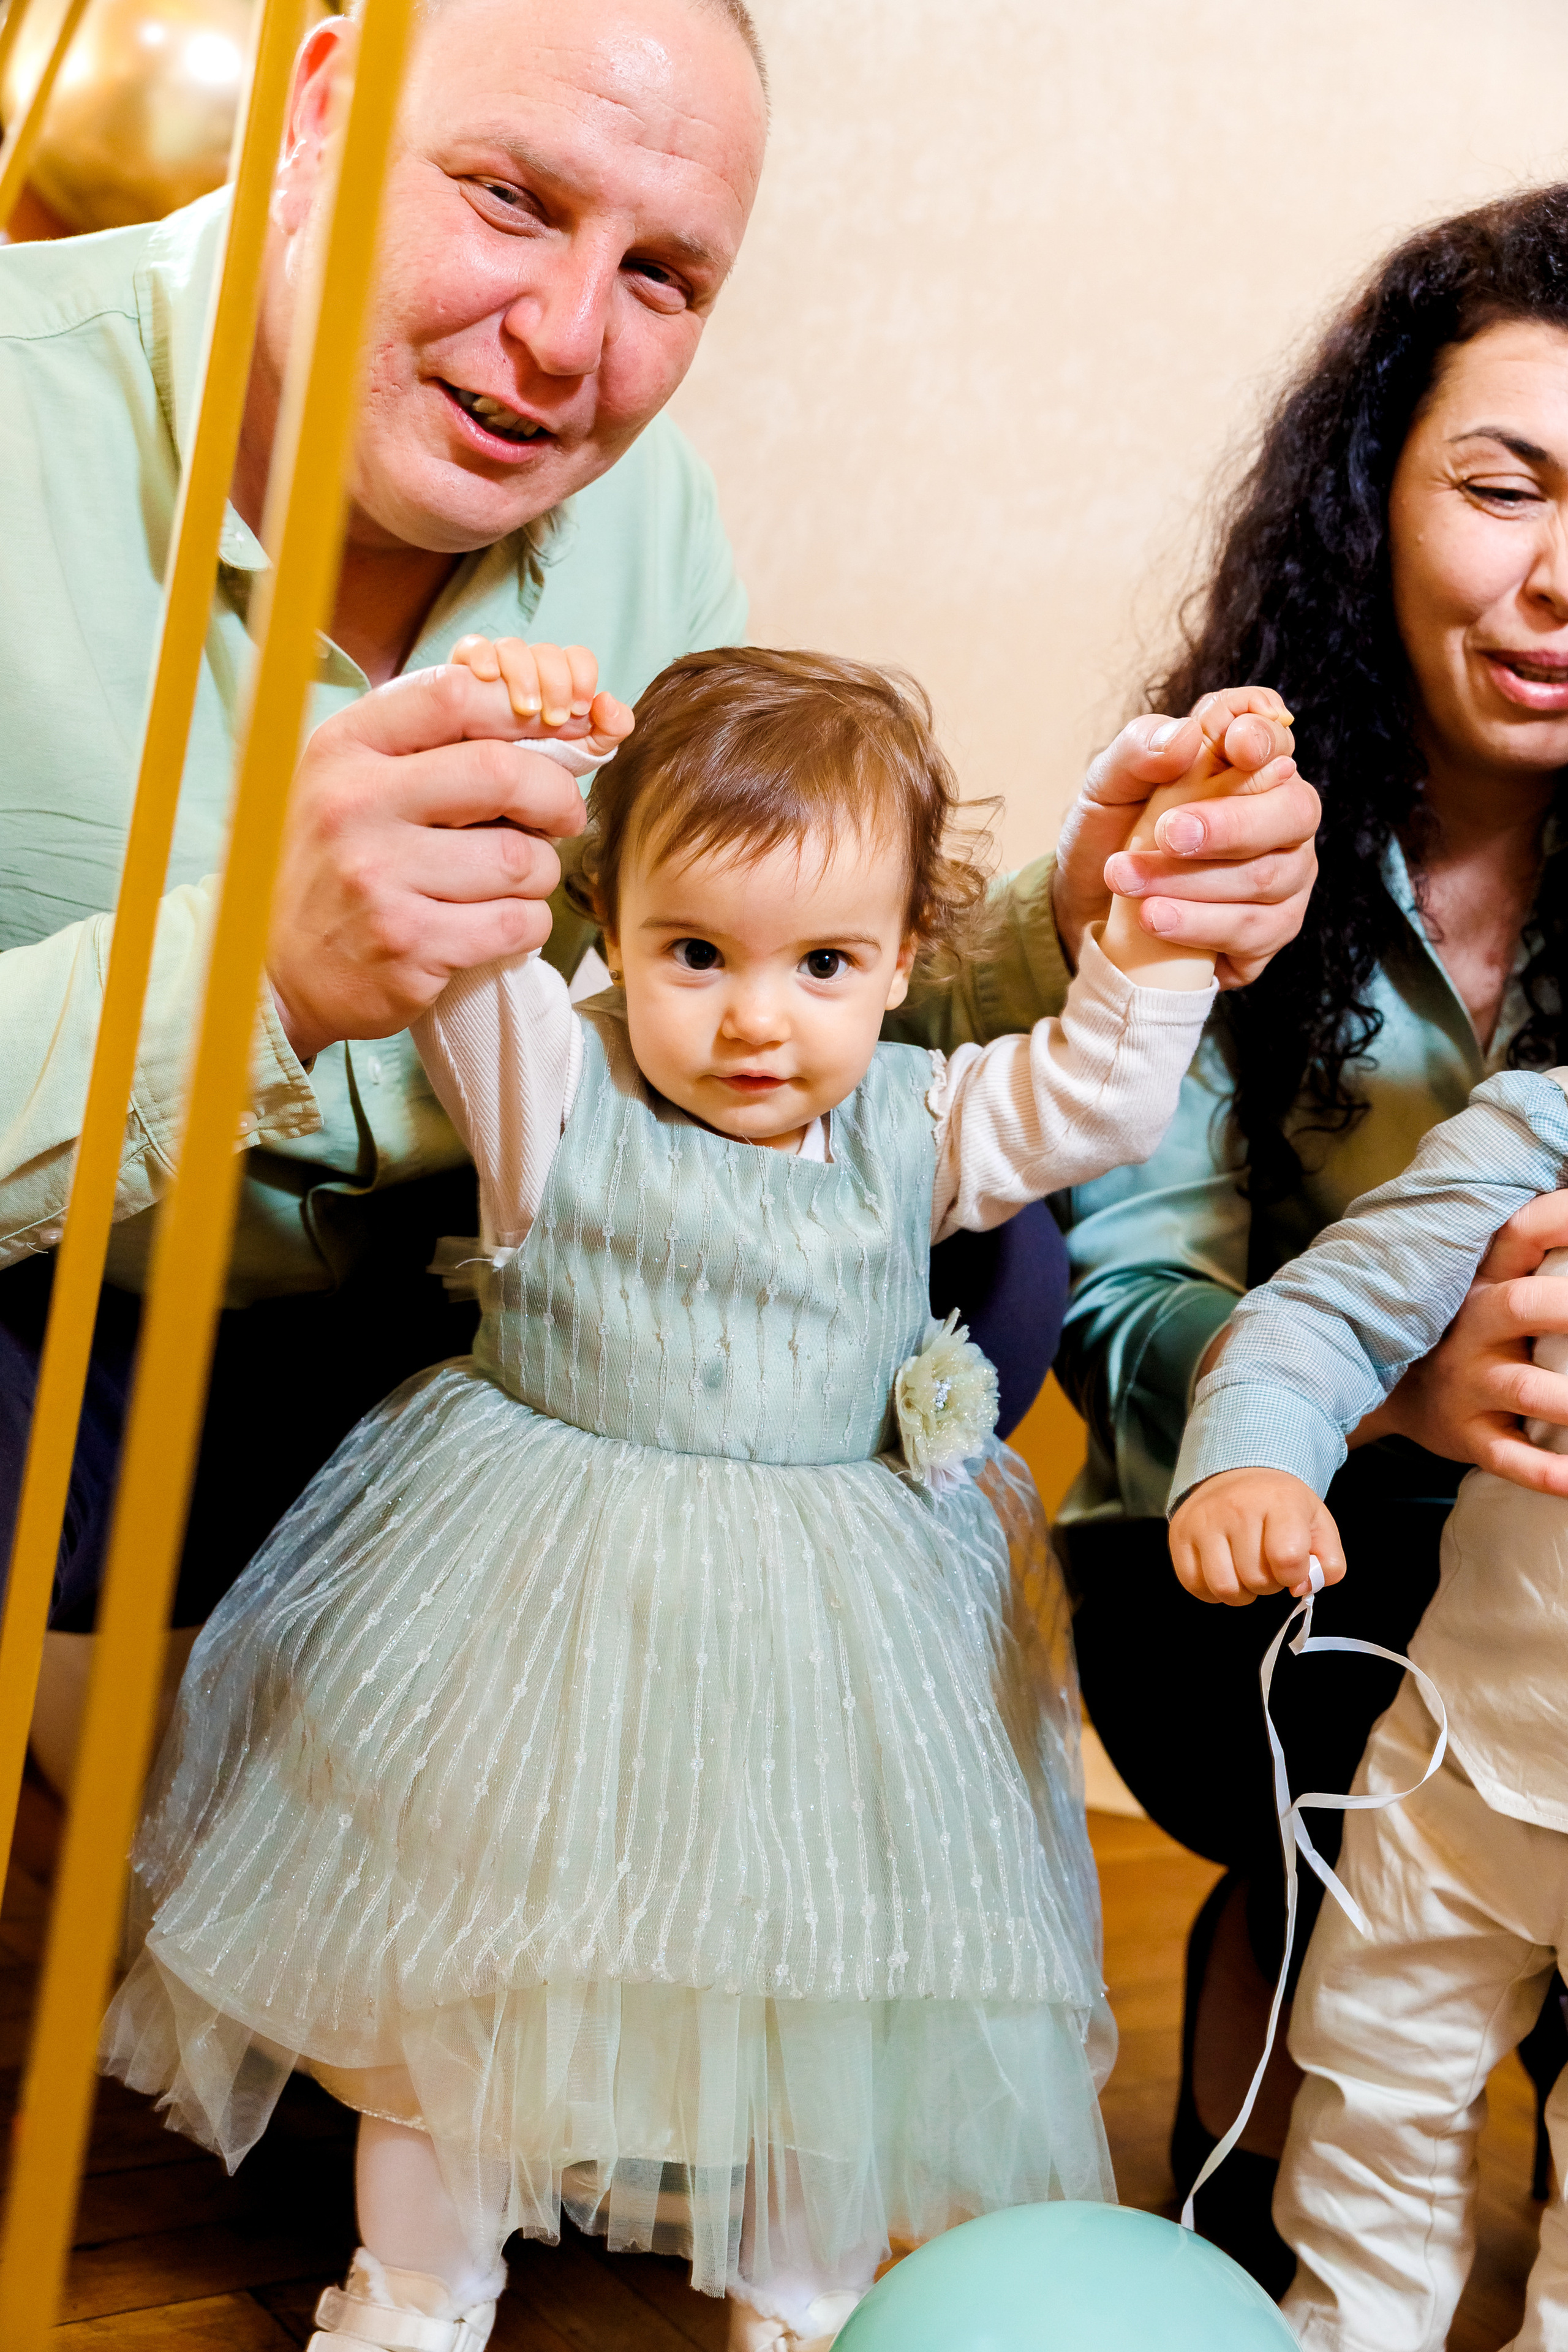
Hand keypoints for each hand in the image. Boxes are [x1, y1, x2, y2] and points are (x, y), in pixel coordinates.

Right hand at [268, 663, 598, 1061]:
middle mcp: (355, 805)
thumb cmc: (340, 864)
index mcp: (344, 747)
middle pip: (502, 773)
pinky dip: (528, 923)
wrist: (279, 969)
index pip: (454, 695)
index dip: (526, 711)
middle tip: (562, 816)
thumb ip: (432, 744)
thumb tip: (553, 722)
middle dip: (556, 796)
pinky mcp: (409, 944)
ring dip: (540, 872)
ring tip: (511, 880)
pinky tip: (497, 923)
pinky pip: (517, 923)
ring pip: (521, 859)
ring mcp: (379, 878)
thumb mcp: (355, 781)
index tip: (559, 733)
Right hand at [449, 635, 633, 756]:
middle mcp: (528, 669)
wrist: (485, 789)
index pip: (577, 657)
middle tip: (554, 718)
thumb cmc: (534, 765)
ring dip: (525, 675)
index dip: (582, 675)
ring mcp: (495, 668)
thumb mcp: (578, 753)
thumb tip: (610, 703)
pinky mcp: (461, 670)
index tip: (579, 709)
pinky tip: (487, 676)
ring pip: (513, 647)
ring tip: (526, 709)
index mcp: (557, 682)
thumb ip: (608, 730)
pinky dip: (482, 655)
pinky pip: (471, 646)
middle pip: (547, 651)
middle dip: (556, 682)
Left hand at [1053, 687, 1319, 988]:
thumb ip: (1139, 749)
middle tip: (1167, 834)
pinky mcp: (1273, 929)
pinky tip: (1154, 920)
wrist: (1091, 908)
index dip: (1263, 737)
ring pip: (1267, 877)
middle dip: (1228, 825)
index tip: (1235, 744)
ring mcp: (1287, 874)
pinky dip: (1199, 925)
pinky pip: (1255, 930)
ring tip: (1126, 881)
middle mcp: (1282, 814)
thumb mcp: (1106, 786)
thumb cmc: (1111, 834)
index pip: (1275, 735)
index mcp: (1248, 763)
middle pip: (1293, 812)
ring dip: (1190, 882)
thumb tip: (1184, 736)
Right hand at [1169, 1468, 1346, 1606]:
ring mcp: (1203, 1521)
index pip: (1287, 1559)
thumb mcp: (1318, 1525)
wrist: (1239, 1473)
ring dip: (1241, 1592)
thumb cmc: (1281, 1506)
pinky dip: (1212, 1591)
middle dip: (1268, 1584)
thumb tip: (1300, 1588)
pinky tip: (1224, 1570)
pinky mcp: (1179, 1535)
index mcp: (1279, 1501)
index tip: (1293, 1568)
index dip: (1295, 1576)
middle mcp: (1237, 1507)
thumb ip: (1328, 1562)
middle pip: (1256, 1579)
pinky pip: (1194, 1586)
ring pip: (1224, 1587)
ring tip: (1245, 1572)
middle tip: (1267, 1566)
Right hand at [1369, 1189, 1567, 1495]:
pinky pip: (1508, 1456)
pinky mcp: (1469, 1436)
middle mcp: (1474, 1328)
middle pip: (1519, 1304)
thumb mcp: (1481, 1289)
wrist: (1389, 1398)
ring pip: (1523, 1387)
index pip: (1519, 1234)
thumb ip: (1525, 1260)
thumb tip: (1563, 1204)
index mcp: (1484, 1284)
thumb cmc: (1460, 1336)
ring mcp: (1471, 1384)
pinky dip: (1545, 1472)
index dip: (1557, 1217)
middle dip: (1565, 1304)